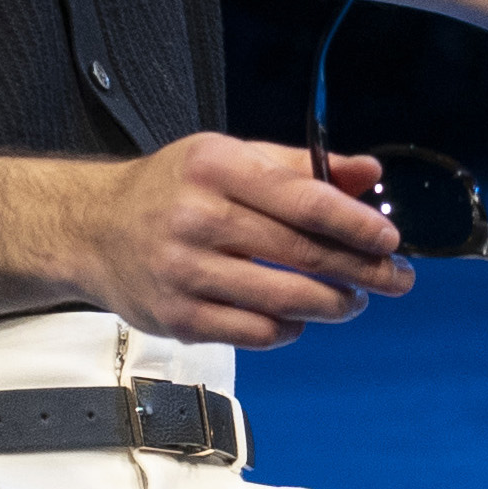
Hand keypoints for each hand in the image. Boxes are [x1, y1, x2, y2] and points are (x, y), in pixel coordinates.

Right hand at [56, 135, 414, 347]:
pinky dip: (289, 327)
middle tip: (396, 279)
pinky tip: (300, 317)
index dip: (356, 224)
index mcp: (216, 169)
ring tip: (354, 300)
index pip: (304, 200)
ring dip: (334, 305)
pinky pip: (255, 332)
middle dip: (362, 271)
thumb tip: (368, 172)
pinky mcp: (177, 317)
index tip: (391, 240)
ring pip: (285, 300)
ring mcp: (184, 272)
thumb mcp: (230, 157)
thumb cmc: (172, 189)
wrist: (91, 230)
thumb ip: (301, 166)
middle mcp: (197, 219)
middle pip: (302, 254)